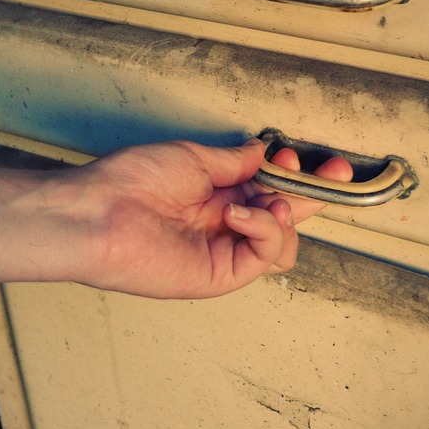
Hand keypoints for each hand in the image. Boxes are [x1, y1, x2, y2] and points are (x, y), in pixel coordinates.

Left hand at [70, 138, 351, 298]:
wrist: (99, 214)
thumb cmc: (130, 181)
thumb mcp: (192, 158)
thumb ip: (234, 161)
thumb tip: (261, 153)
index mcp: (214, 193)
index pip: (269, 188)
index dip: (296, 175)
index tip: (315, 161)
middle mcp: (222, 223)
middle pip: (285, 215)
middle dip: (312, 194)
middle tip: (329, 175)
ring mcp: (223, 251)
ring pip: (283, 241)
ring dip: (286, 214)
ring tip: (267, 198)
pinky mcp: (220, 275)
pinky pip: (264, 255)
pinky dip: (264, 229)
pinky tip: (239, 214)